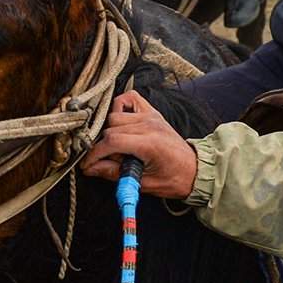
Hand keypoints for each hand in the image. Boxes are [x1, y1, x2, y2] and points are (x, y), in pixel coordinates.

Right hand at [80, 90, 199, 197]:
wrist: (194, 169)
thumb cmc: (174, 179)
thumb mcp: (143, 183)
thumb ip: (115, 174)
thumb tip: (91, 168)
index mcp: (150, 143)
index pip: (112, 141)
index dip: (94, 154)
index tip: (87, 165)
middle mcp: (149, 124)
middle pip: (110, 128)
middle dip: (103, 146)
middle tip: (108, 161)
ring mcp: (150, 115)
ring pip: (115, 115)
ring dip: (110, 131)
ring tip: (118, 147)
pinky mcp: (151, 112)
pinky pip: (128, 99)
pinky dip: (119, 107)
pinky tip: (120, 124)